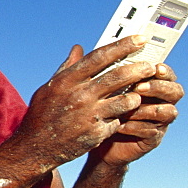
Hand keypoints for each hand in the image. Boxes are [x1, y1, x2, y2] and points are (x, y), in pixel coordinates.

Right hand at [12, 35, 161, 167]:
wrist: (35, 148)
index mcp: (67, 80)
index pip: (100, 57)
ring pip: (125, 100)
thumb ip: (67, 68)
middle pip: (118, 76)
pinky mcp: (96, 133)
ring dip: (136, 96)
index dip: (123, 46)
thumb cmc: (42, 114)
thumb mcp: (49, 88)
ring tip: (139, 93)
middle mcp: (79, 95)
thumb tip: (79, 48)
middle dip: (140, 69)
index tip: (140, 40)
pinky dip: (121, 117)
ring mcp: (89, 115)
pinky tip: (121, 116)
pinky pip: (118, 121)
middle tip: (151, 66)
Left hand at [92, 62, 183, 166]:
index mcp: (149, 83)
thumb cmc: (97, 108)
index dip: (163, 69)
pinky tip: (122, 126)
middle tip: (140, 87)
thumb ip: (90, 68)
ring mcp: (158, 120)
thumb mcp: (93, 87)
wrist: (92, 139)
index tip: (154, 66)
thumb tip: (77, 47)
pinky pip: (152, 131)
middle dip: (159, 87)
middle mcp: (158, 100)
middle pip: (174, 90)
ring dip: (149, 108)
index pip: (164, 72)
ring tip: (130, 107)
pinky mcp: (152, 138)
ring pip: (168, 112)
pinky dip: (137, 127)